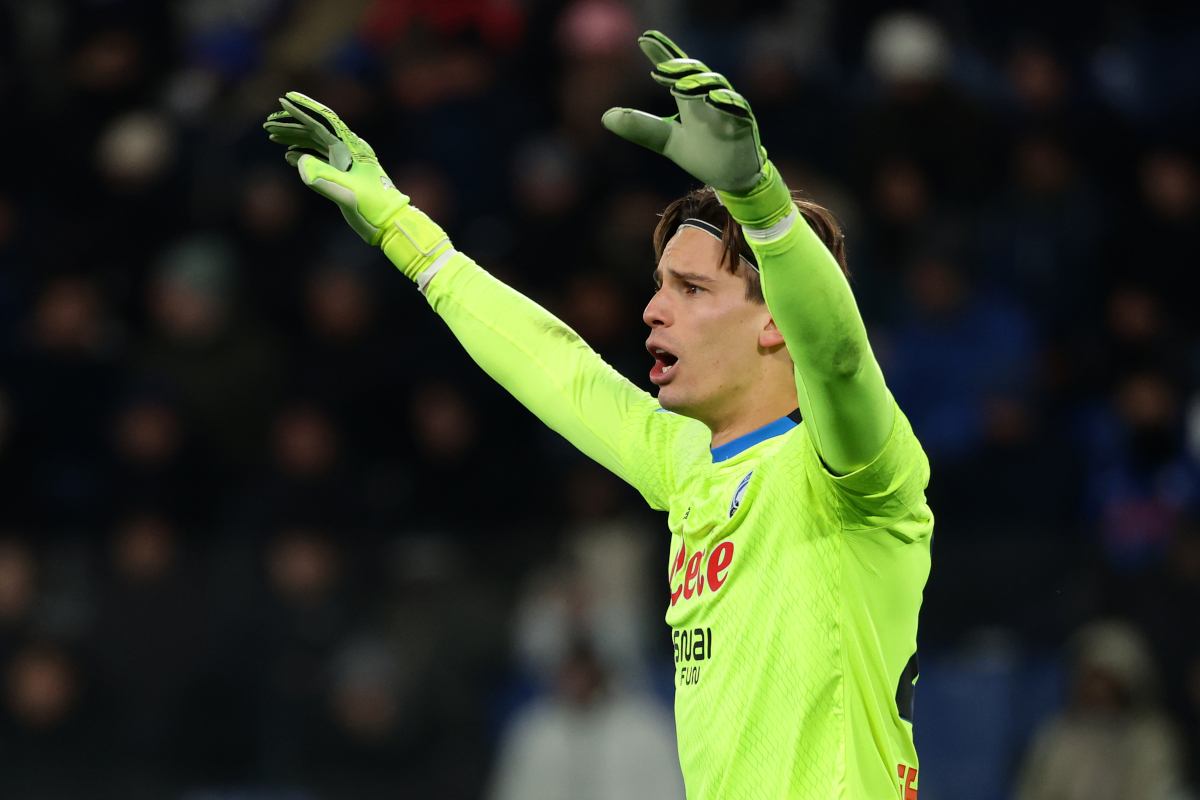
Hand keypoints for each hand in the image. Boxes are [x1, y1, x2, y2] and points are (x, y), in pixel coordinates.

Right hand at [263, 92, 408, 244]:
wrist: (389, 223)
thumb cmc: (372, 208)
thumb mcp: (348, 193)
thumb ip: (323, 178)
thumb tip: (299, 161)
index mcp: (348, 149)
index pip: (321, 123)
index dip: (301, 110)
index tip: (283, 100)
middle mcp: (346, 151)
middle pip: (314, 131)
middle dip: (291, 126)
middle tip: (267, 126)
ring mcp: (344, 163)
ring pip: (315, 144)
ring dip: (294, 140)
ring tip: (272, 138)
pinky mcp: (343, 175)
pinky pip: (319, 159)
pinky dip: (303, 155)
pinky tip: (289, 156)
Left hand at [602, 31, 766, 194]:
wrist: (730, 179)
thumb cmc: (703, 154)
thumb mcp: (667, 141)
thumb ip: (642, 128)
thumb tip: (606, 117)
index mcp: (690, 99)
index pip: (676, 71)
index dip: (662, 53)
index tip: (643, 40)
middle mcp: (709, 97)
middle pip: (695, 73)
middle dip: (680, 67)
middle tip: (661, 67)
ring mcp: (728, 108)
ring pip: (716, 86)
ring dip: (699, 83)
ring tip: (680, 86)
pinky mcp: (744, 122)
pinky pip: (737, 108)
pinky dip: (726, 101)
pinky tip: (713, 98)